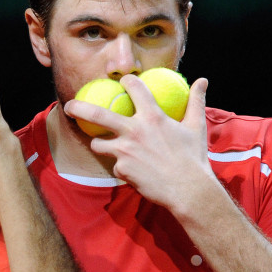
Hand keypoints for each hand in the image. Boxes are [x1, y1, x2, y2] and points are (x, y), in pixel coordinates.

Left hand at [63, 75, 217, 214]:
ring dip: (99, 143)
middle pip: (97, 114)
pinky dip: (121, 167)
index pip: (134, 88)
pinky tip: (132, 171)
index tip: (122, 81)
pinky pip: (115, 165)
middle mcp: (134, 130)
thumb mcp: (196, 126)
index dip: (127, 81)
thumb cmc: (193, 158)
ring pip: (98, 143)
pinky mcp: (121, 169)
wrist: (188, 191)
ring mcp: (125, 151)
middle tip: (69, 105)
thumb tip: (202, 81)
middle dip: (79, 108)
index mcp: (153, 116)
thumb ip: (195, 102)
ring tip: (102, 145)